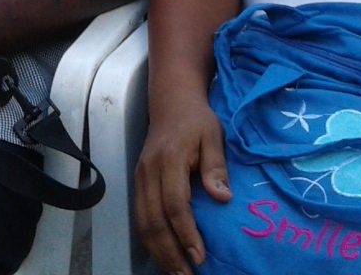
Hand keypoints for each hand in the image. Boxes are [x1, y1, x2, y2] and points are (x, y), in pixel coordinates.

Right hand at [135, 94, 230, 274]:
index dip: (186, 233)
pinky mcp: (138, 183)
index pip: (175, 204)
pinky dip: (150, 240)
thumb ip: (216, 167)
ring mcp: (140, 178)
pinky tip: (164, 255)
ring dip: (158, 252)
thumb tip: (222, 198)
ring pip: (143, 223)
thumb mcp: (213, 136)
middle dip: (170, 253)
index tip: (200, 256)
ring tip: (176, 273)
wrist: (171, 102)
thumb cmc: (196, 120)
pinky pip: (140, 217)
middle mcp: (149, 172)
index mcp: (169, 159)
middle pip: (154, 220)